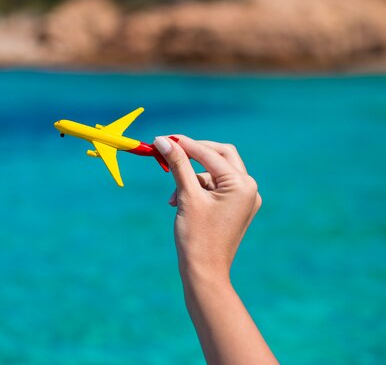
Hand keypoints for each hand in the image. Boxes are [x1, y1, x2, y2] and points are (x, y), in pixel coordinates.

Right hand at [154, 135, 261, 280]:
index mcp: (242, 184)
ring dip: (191, 177)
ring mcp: (244, 199)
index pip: (210, 153)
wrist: (205, 273)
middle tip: (170, 151)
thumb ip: (177, 164)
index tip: (163, 138)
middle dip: (194, 154)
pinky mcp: (235, 208)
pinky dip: (197, 189)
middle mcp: (249, 189)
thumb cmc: (196, 237)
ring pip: (214, 173)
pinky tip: (179, 202)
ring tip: (173, 197)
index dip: (185, 145)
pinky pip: (216, 188)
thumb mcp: (186, 196)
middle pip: (220, 155)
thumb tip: (163, 140)